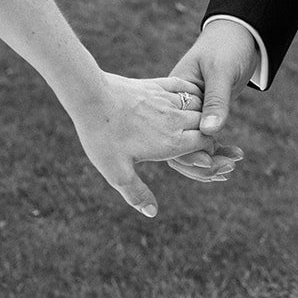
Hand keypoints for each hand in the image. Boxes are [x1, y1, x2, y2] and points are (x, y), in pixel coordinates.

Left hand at [71, 71, 236, 216]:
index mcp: (172, 142)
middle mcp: (175, 119)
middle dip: (206, 134)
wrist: (90, 95)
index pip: (206, 145)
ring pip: (198, 104)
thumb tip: (152, 213)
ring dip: (199, 113)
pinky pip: (185, 87)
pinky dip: (191, 92)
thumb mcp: (117, 172)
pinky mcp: (157, 84)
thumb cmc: (102, 135)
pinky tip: (185, 98)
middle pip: (206, 125)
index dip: (208, 151)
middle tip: (197, 141)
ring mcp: (167, 99)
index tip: (199, 156)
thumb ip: (136, 193)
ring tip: (191, 122)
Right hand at [168, 22, 256, 182]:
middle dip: (200, 163)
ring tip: (231, 168)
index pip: (171, 133)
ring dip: (210, 160)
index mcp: (173, 96)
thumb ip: (216, 102)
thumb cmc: (226, 46)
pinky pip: (206, 139)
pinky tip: (233, 158)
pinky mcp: (205, 114)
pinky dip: (218, 151)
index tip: (208, 162)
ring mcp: (191, 113)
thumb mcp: (221, 71)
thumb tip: (210, 132)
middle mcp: (178, 108)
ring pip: (192, 147)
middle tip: (226, 170)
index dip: (186, 153)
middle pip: (179, 146)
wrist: (238, 34)